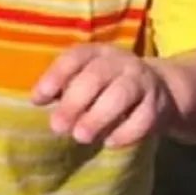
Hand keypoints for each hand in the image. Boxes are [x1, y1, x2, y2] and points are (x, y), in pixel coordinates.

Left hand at [32, 44, 174, 147]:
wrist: (158, 89)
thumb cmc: (106, 86)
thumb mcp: (85, 78)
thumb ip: (62, 87)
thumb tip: (36, 100)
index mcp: (97, 52)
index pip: (75, 57)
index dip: (56, 76)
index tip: (38, 99)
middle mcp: (120, 62)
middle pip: (96, 76)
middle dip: (74, 102)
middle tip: (58, 126)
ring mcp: (141, 81)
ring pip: (120, 94)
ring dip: (98, 117)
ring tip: (80, 137)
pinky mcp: (157, 105)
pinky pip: (143, 119)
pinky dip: (125, 132)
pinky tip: (109, 142)